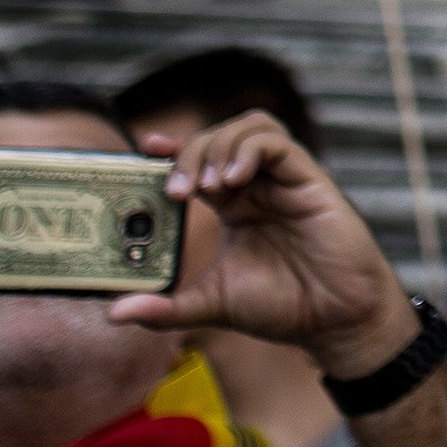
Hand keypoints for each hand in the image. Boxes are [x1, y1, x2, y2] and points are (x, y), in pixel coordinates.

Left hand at [109, 113, 418, 381]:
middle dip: (190, 153)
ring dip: (219, 145)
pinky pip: (277, 144)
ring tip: (205, 185)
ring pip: (251, 127)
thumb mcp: (210, 304)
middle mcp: (260, 186)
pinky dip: (248, 152)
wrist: (333, 320)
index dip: (173, 149)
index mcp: (236, 206)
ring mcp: (286, 180)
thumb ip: (165, 307)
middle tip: (176, 191)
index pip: (200, 160)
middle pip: (221, 137)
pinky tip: (231, 182)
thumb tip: (113, 313)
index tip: (145, 150)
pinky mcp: (310, 181)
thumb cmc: (283, 307)